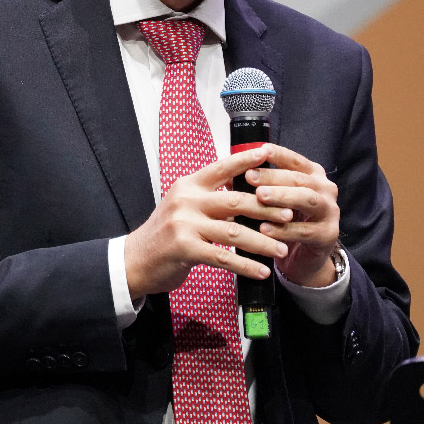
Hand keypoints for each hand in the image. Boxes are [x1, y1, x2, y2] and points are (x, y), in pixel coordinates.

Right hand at [124, 147, 293, 300]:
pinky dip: (246, 265)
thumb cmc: (165, 234)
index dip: (246, 159)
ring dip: (262, 241)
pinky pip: (223, 257)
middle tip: (289, 214)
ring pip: (234, 231)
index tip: (268, 152)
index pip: (221, 167)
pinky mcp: (184, 248)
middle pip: (235, 200)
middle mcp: (186, 200)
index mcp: (188, 186)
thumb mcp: (183, 207)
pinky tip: (261, 271)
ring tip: (281, 248)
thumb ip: (209, 200)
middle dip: (266, 208)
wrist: (135, 260)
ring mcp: (184, 224)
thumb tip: (246, 198)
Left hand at [246, 143, 339, 287]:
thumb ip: (258, 188)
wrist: (305, 257)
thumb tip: (228, 179)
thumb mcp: (276, 201)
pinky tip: (264, 228)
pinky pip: (304, 230)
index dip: (278, 155)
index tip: (260, 150)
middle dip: (273, 177)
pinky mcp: (328, 234)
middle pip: (299, 179)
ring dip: (282, 196)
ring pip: (307, 199)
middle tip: (250, 176)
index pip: (295, 160)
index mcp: (313, 175)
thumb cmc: (288, 222)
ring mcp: (330, 212)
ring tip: (260, 196)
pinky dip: (283, 229)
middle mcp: (325, 189)